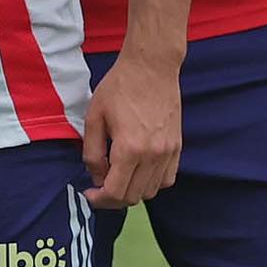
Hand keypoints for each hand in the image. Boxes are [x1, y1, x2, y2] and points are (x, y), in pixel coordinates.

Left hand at [82, 53, 182, 206]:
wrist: (151, 66)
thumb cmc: (119, 87)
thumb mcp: (94, 118)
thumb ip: (92, 153)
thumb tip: (97, 177)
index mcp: (129, 149)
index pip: (115, 192)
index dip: (99, 199)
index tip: (89, 193)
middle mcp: (152, 155)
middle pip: (133, 197)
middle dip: (113, 198)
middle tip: (100, 186)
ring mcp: (168, 152)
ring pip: (151, 191)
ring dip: (132, 191)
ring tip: (119, 176)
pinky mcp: (177, 146)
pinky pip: (167, 179)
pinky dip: (151, 182)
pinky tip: (138, 170)